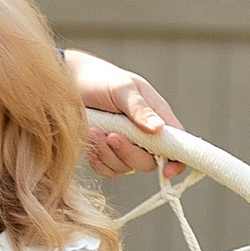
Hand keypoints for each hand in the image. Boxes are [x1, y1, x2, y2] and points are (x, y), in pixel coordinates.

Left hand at [64, 46, 178, 178]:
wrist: (71, 82)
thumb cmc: (101, 80)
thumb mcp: (122, 89)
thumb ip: (139, 109)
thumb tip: (159, 129)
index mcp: (157, 117)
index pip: (178, 144)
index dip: (178, 161)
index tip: (167, 170)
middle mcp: (145, 136)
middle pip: (149, 162)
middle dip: (129, 153)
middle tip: (112, 136)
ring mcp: (125, 147)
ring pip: (125, 168)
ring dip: (108, 154)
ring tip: (94, 130)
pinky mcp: (105, 154)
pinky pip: (107, 170)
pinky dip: (98, 159)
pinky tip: (90, 138)